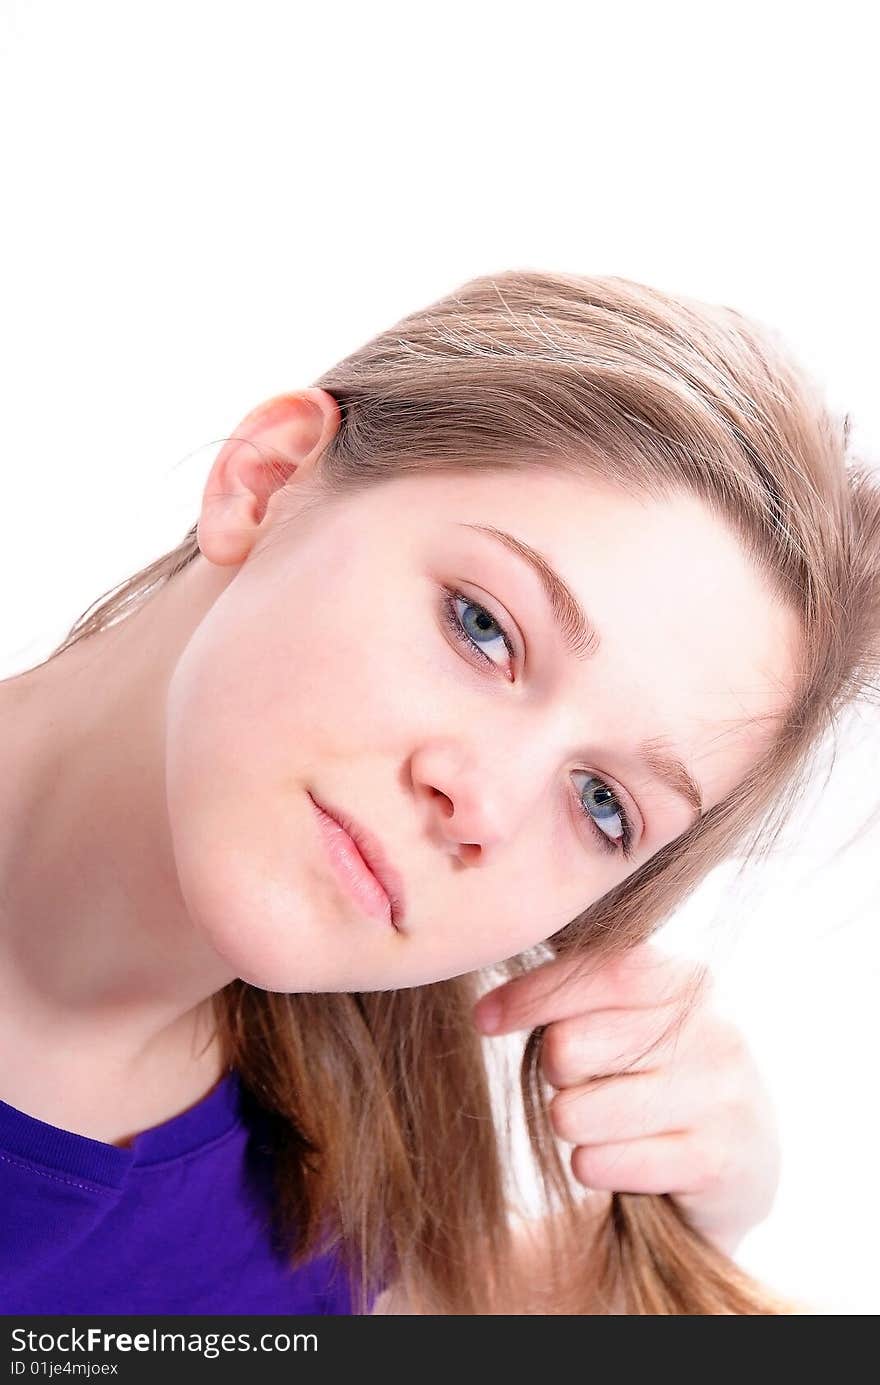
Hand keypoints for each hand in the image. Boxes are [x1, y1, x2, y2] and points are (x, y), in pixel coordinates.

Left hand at [473, 941, 781, 1256]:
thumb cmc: (658, 1072)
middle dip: (554, 1071)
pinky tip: (623, 1159)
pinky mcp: (712, 1165)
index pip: (601, 972)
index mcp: (689, 981)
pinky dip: (591, 1165)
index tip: (484, 1018)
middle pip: (570, 1047)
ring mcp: (720, 1100)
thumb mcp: (635, 1015)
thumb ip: (580, 984)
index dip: (533, 993)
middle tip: (583, 1081)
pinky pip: (597, 1163)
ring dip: (571, 1122)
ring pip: (573, 1112)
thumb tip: (491, 988)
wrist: (739, 1161)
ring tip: (607, 1121)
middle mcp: (715, 1033)